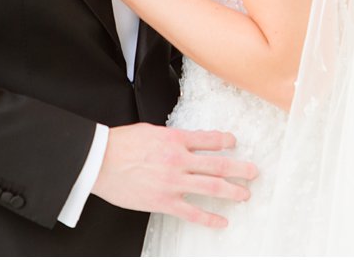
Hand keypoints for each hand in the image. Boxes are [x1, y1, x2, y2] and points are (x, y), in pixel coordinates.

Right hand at [92, 123, 257, 228]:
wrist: (100, 161)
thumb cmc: (121, 144)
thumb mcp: (151, 131)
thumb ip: (172, 138)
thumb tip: (187, 142)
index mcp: (175, 139)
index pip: (210, 139)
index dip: (226, 141)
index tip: (234, 143)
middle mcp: (179, 160)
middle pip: (218, 165)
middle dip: (240, 169)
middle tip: (254, 172)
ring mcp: (173, 182)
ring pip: (211, 187)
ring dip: (232, 191)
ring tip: (245, 194)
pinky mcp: (163, 201)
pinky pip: (192, 212)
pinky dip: (209, 218)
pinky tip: (221, 221)